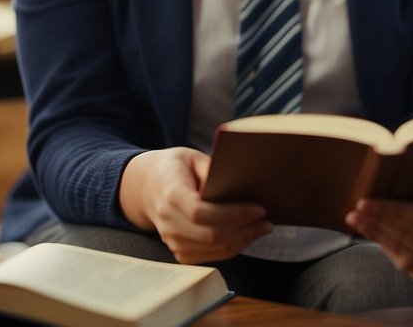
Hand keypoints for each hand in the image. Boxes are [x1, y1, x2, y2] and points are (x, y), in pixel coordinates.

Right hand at [119, 147, 272, 263]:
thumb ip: (212, 169)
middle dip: (245, 230)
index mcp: (171, 196)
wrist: (145, 185)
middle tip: (267, 221)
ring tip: (262, 228)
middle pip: (211, 236)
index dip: (233, 214)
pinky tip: (245, 236)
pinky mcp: (178, 249)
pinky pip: (208, 256)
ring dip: (242, 242)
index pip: (203, 213)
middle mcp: (169, 222)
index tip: (258, 208)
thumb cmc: (173, 168)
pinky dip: (230, 249)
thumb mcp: (191, 156)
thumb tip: (237, 182)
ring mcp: (171, 239)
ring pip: (212, 250)